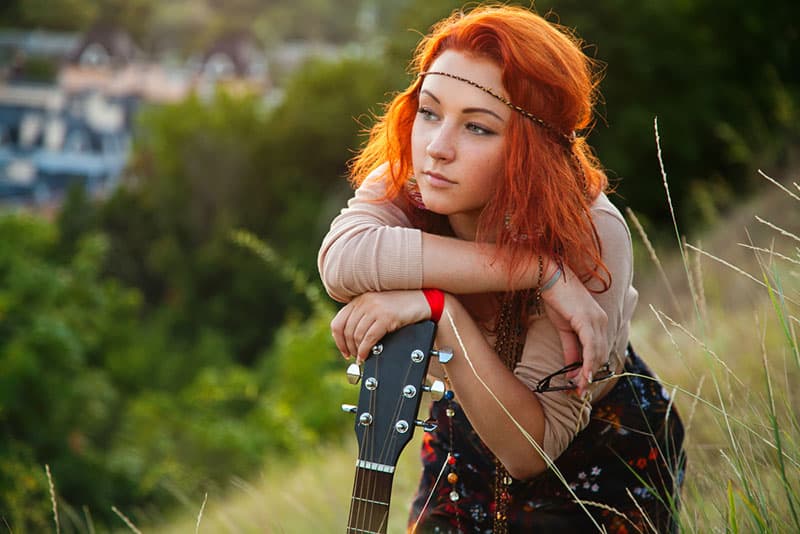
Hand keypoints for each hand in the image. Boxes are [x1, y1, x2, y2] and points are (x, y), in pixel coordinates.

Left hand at [330, 290, 430, 362]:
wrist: (423, 299)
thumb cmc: (401, 305)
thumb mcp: (378, 305)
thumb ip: (363, 315)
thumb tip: (350, 339)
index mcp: (359, 299)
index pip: (338, 323)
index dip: (338, 341)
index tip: (344, 351)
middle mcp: (364, 302)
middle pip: (346, 331)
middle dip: (348, 348)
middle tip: (354, 357)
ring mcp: (375, 309)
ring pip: (357, 336)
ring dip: (357, 351)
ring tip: (361, 358)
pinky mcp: (386, 317)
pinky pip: (369, 339)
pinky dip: (365, 351)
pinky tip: (366, 356)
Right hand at [540, 266, 607, 394]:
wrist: (549, 276)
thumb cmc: (555, 298)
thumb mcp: (563, 328)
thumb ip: (570, 347)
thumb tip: (571, 368)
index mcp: (598, 322)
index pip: (598, 352)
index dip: (590, 371)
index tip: (580, 386)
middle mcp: (602, 321)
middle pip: (600, 356)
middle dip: (589, 376)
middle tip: (577, 392)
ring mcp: (596, 320)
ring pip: (597, 354)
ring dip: (587, 374)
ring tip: (577, 389)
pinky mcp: (587, 320)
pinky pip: (590, 347)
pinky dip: (587, 364)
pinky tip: (581, 376)